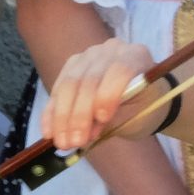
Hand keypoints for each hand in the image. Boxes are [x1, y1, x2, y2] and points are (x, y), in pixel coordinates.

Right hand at [45, 39, 160, 149]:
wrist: (138, 95)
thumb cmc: (144, 104)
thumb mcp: (138, 112)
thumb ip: (116, 118)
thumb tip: (87, 133)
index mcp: (136, 55)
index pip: (120, 70)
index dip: (108, 95)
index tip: (103, 119)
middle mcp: (110, 50)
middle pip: (88, 81)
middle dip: (79, 115)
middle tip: (74, 142)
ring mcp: (87, 57)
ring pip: (68, 86)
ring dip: (62, 118)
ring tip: (63, 143)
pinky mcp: (69, 68)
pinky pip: (56, 92)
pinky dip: (51, 114)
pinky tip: (49, 133)